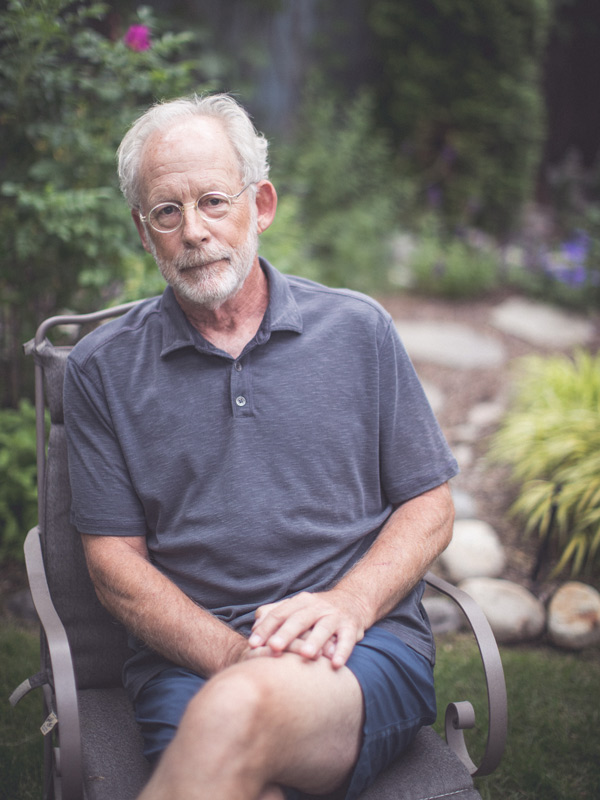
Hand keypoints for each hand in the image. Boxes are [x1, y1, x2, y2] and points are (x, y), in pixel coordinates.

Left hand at [247, 589, 369, 668]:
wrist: (352, 601)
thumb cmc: (317, 610)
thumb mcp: (296, 607)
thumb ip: (274, 614)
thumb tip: (253, 628)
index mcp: (300, 602)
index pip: (279, 614)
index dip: (265, 628)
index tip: (252, 644)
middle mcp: (317, 607)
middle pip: (299, 619)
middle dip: (286, 633)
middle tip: (274, 647)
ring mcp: (334, 616)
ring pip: (324, 628)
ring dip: (315, 641)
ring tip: (306, 655)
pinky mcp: (350, 627)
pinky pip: (347, 639)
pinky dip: (342, 651)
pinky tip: (336, 664)